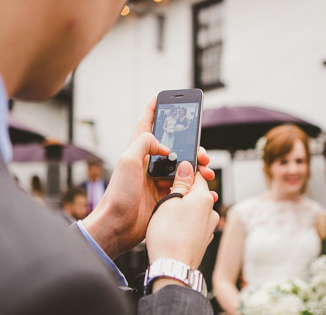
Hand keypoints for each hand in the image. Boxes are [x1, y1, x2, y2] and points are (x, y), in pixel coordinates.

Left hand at [82, 96, 214, 258]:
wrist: (118, 226)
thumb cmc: (118, 194)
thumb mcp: (127, 160)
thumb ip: (144, 142)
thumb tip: (166, 146)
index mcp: (138, 151)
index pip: (146, 124)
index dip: (154, 109)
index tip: (162, 97)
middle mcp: (149, 164)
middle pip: (175, 147)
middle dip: (192, 147)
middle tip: (202, 155)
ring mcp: (158, 181)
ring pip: (184, 168)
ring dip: (198, 168)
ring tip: (207, 173)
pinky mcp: (166, 197)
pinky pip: (186, 188)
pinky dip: (197, 188)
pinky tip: (205, 190)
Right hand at [146, 161, 218, 267]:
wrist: (173, 268)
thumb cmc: (168, 237)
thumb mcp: (169, 201)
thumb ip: (180, 183)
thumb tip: (187, 167)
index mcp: (204, 197)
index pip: (197, 174)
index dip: (184, 172)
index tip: (173, 175)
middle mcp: (211, 211)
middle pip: (196, 192)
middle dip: (182, 192)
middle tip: (165, 198)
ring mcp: (209, 226)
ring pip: (195, 208)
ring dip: (183, 209)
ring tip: (167, 218)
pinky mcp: (204, 238)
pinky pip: (195, 223)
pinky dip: (185, 223)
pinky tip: (173, 230)